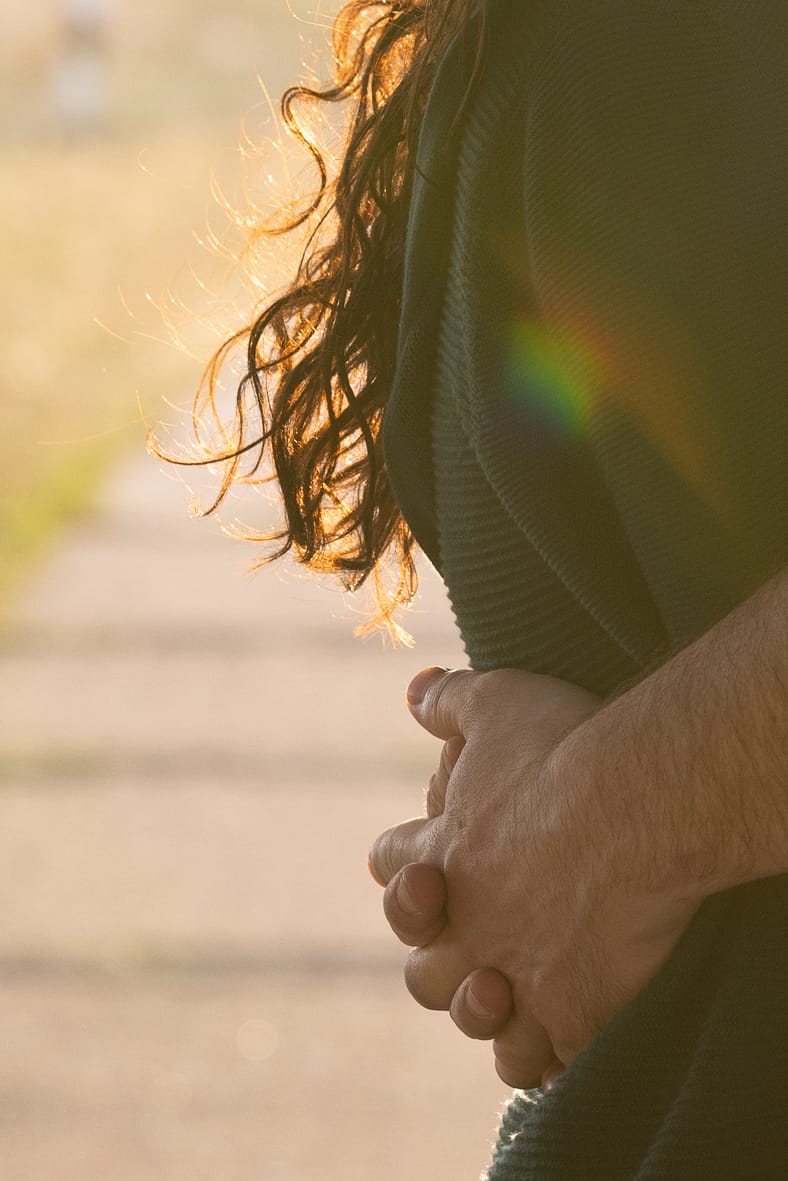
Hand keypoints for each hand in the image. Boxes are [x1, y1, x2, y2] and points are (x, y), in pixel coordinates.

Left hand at [369, 667, 700, 1087]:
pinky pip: (530, 1062)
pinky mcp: (564, 1012)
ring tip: (506, 985)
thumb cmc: (563, 749)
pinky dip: (536, 1054)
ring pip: (468, 1015)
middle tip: (478, 929)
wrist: (633, 811)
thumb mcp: (497, 702)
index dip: (400, 864)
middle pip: (419, 963)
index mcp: (439, 854)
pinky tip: (556, 1032)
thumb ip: (449, 700)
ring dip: (479, 1007)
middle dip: (437, 951)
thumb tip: (413, 689)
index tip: (423, 862)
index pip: (388, 863)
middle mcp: (463, 923)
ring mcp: (510, 974)